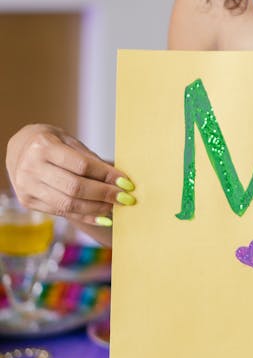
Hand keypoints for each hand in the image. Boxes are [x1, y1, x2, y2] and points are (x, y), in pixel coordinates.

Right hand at [5, 124, 135, 234]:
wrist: (20, 149)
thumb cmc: (51, 142)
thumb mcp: (69, 141)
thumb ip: (89, 159)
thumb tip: (118, 179)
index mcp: (43, 147)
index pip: (81, 165)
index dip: (106, 175)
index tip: (126, 182)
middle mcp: (31, 168)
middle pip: (75, 188)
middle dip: (104, 194)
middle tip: (125, 198)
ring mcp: (27, 186)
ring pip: (68, 204)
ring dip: (96, 208)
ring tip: (115, 207)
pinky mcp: (28, 201)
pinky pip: (61, 212)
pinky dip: (85, 215)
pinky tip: (102, 216)